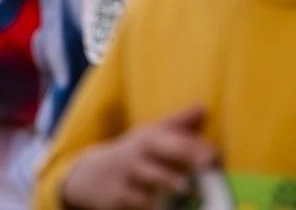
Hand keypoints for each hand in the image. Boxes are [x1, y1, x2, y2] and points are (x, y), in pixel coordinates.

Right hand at [58, 108, 215, 209]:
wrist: (90, 176)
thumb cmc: (135, 156)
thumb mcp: (150, 137)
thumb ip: (179, 125)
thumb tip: (203, 106)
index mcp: (150, 138)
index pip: (174, 136)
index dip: (196, 145)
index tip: (215, 155)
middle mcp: (138, 152)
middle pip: (160, 147)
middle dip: (183, 152)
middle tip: (206, 162)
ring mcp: (126, 174)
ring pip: (148, 176)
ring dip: (166, 180)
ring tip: (184, 187)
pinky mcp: (117, 196)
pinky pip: (135, 200)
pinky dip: (148, 204)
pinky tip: (161, 206)